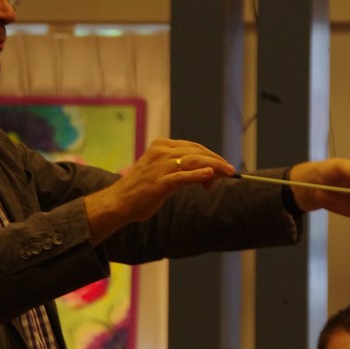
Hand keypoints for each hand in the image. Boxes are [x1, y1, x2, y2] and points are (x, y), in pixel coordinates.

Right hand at [85, 138, 235, 242]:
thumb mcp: (161, 174)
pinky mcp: (160, 182)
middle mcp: (160, 152)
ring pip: (193, 162)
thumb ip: (181, 170)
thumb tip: (208, 174)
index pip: (192, 147)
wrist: (118, 202)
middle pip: (196, 152)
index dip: (210, 155)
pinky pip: (182, 176)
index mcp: (160, 146)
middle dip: (216, 160)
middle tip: (231, 170)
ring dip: (214, 166)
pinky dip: (198, 175)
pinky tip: (211, 175)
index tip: (223, 165)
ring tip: (227, 172)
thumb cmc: (140, 190)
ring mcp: (160, 166)